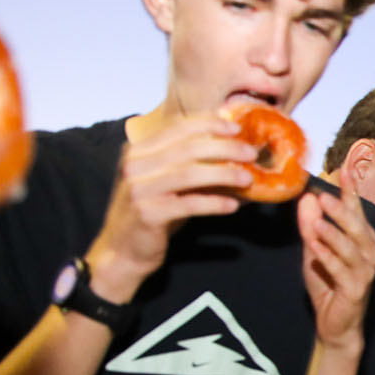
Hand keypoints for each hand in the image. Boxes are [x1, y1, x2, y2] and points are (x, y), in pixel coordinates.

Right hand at [87, 113, 254, 298]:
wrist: (123, 250)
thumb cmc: (153, 213)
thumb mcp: (169, 183)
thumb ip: (191, 165)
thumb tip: (235, 152)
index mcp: (139, 150)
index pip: (177, 127)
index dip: (210, 124)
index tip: (236, 127)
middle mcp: (135, 164)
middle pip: (188, 148)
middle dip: (225, 147)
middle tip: (251, 153)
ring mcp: (138, 188)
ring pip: (190, 173)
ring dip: (224, 174)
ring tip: (248, 179)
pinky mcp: (147, 213)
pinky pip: (188, 204)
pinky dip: (214, 203)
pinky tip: (233, 205)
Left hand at [298, 185, 374, 346]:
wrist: (335, 326)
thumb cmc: (329, 286)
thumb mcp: (315, 251)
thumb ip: (311, 226)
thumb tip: (307, 198)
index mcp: (363, 242)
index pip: (357, 212)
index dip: (352, 192)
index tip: (344, 170)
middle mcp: (370, 254)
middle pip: (358, 228)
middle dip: (342, 211)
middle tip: (324, 196)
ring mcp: (365, 273)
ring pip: (352, 249)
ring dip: (334, 234)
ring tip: (317, 221)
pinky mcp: (356, 291)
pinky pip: (342, 271)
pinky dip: (329, 259)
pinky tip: (316, 249)